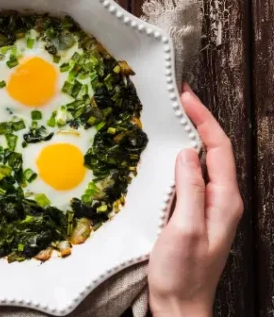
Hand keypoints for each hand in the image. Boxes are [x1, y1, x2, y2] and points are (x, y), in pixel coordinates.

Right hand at [148, 86, 243, 316]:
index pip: (220, 148)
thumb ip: (191, 189)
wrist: (179, 306)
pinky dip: (181, 156)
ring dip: (191, 136)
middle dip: (200, 120)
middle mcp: (221, 200)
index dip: (204, 119)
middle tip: (179, 99)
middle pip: (215, 150)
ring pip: (203, 161)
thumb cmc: (182, 273)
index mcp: (225, 201)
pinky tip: (167, 152)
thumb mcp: (185, 229)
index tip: (186, 97)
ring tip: (173, 117)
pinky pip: (191, 175)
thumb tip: (189, 153)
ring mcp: (208, 206)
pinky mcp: (194, 211)